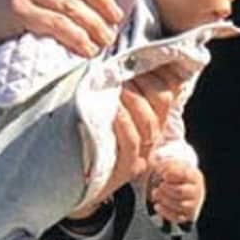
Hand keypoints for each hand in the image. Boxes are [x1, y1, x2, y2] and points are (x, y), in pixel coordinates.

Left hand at [67, 67, 191, 217]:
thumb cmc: (85, 139)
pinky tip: (113, 110)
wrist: (71, 183)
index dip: (157, 70)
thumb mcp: (103, 110)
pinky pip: (131, 143)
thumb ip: (114, 89)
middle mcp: (151, 137)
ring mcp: (141, 155)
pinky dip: (123, 123)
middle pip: (161, 101)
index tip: (136, 56)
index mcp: (150, 119)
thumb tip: (114, 55)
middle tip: (122, 69)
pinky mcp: (126, 169)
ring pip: (148, 122)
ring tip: (116, 86)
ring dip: (132, 99)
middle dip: (142, 80)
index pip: (167, 89)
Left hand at [148, 160, 205, 223]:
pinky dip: (165, 212)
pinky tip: (157, 205)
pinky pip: (177, 217)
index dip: (171, 175)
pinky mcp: (187, 216)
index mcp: (195, 176)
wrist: (181, 191)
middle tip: (159, 186)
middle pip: (181, 191)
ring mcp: (193, 204)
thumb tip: (158, 167)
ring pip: (179, 205)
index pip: (185, 175)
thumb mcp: (172, 166)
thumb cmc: (174, 177)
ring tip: (155, 193)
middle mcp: (197, 191)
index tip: (163, 175)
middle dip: (166, 189)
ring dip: (164, 199)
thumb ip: (165, 164)